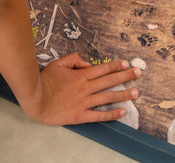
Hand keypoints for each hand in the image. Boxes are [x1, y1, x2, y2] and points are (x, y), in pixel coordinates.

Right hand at [19, 54, 140, 125]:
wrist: (36, 99)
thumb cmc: (44, 81)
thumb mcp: (57, 64)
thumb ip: (73, 60)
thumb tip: (87, 63)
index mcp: (80, 75)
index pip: (102, 68)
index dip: (116, 66)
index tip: (127, 64)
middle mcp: (85, 88)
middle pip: (109, 80)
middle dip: (125, 76)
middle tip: (138, 73)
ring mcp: (84, 102)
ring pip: (107, 97)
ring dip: (123, 94)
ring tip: (136, 92)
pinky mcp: (80, 115)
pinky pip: (99, 115)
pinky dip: (111, 114)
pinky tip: (122, 112)